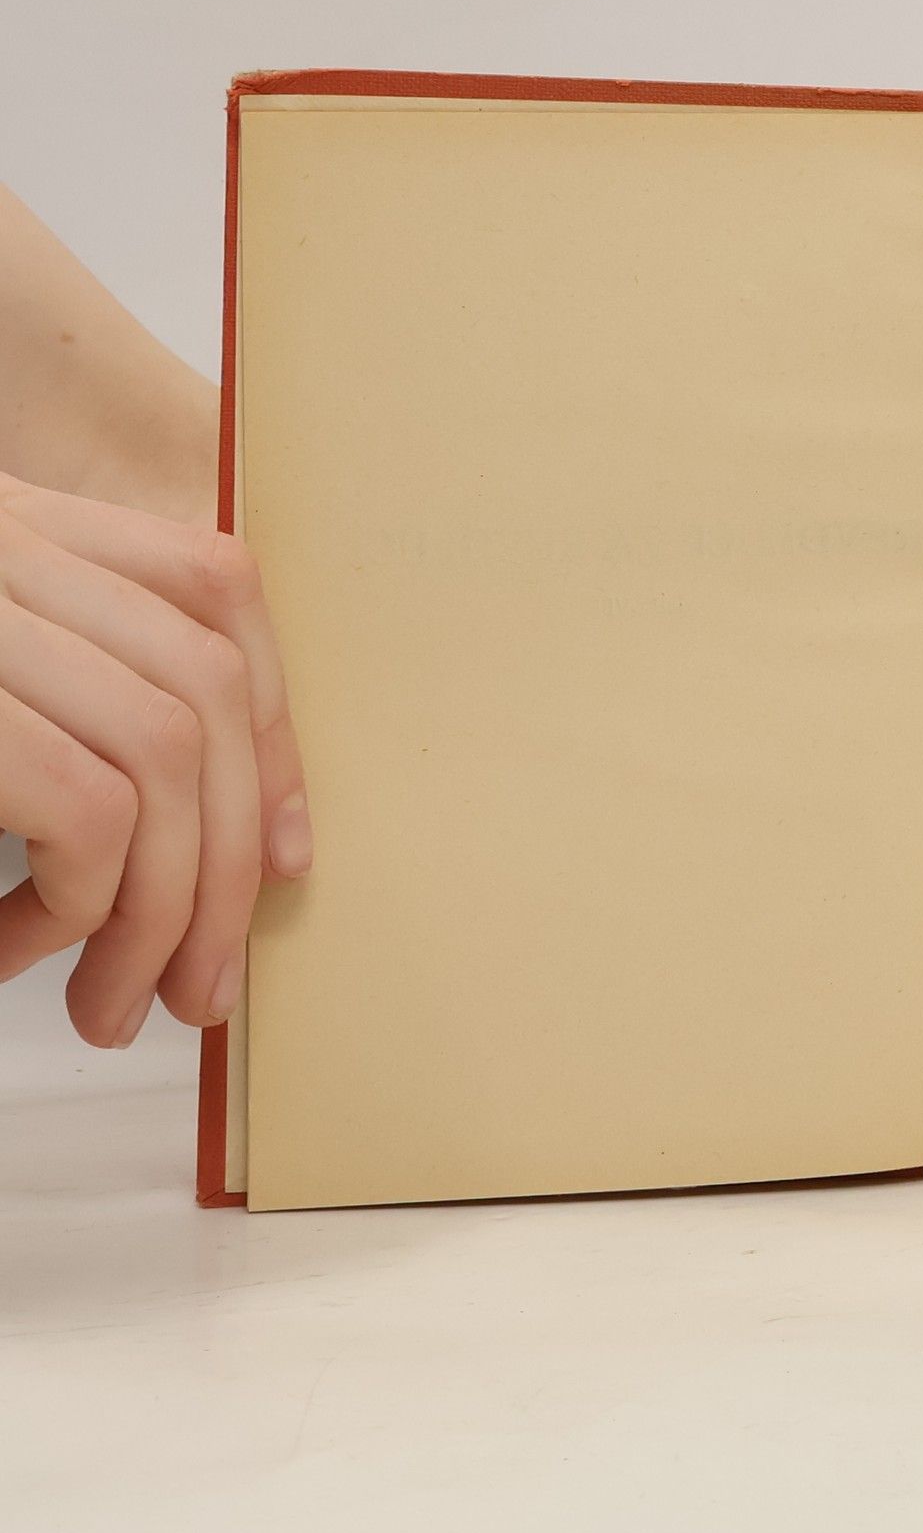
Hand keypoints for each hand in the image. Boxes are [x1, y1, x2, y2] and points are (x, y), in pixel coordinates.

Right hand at [0, 476, 308, 1045]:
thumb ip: (81, 708)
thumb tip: (254, 847)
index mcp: (23, 528)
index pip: (211, 586)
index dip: (268, 725)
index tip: (286, 860)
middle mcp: (7, 542)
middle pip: (202, 685)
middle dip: (227, 856)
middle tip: (202, 989)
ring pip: (162, 755)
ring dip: (161, 908)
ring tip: (117, 1004)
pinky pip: (84, 805)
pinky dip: (81, 901)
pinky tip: (13, 950)